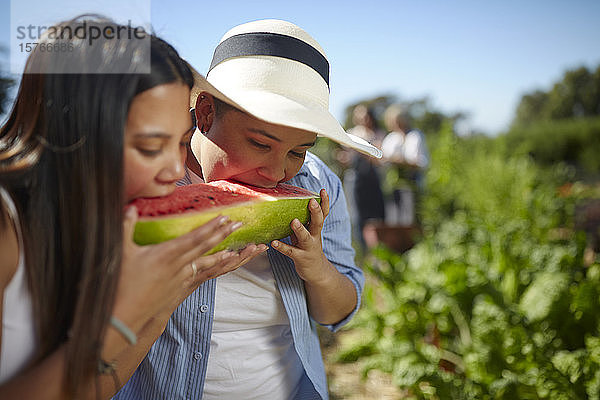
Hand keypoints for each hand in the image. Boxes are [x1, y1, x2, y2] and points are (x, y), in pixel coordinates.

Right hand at [114, 207, 266, 333]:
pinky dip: (217, 268)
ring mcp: (182, 279)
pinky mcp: (181, 289)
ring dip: (226, 252)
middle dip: (223, 234)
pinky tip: (227, 262)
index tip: (225, 217)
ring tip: (242, 247)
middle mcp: (178, 267)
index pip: (194, 238)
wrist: (123, 316)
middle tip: (239, 224)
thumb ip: (126, 226)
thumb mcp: (121, 251)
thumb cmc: (121, 282)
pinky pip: (204, 276)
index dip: (210, 227)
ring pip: (209, 263)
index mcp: (166, 255)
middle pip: (205, 248)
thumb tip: (130, 206)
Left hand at [271, 189, 329, 283]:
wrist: (317, 272)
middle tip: (312, 201)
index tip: (323, 190)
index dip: (324, 202)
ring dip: (300, 229)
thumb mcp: (308, 233)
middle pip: (318, 223)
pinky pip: (290, 251)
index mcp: (316, 229)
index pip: (323, 214)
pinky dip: (282, 246)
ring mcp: (308, 247)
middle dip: (316, 212)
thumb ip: (302, 220)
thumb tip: (289, 203)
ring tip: (293, 221)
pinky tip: (273, 242)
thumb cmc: (308, 247)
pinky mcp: (301, 258)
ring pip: (306, 237)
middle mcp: (315, 236)